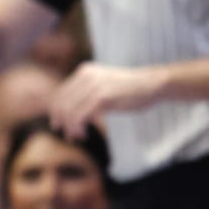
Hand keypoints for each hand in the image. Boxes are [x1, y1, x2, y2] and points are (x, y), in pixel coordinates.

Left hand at [49, 62, 168, 138]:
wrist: (154, 84)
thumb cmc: (130, 89)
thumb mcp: (104, 84)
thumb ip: (86, 92)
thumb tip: (67, 110)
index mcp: (84, 71)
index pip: (59, 94)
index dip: (55, 112)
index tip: (59, 126)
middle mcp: (85, 76)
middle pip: (60, 103)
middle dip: (60, 121)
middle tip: (67, 135)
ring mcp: (93, 86)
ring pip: (68, 111)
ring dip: (69, 127)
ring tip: (77, 136)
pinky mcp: (102, 97)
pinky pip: (79, 116)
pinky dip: (77, 127)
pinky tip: (84, 133)